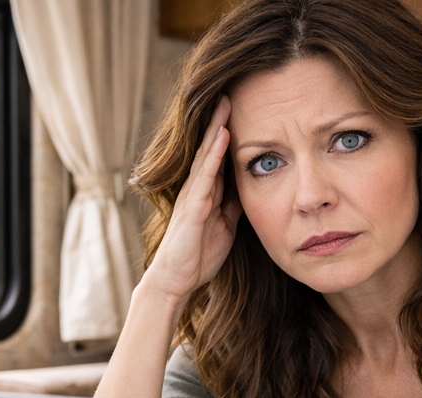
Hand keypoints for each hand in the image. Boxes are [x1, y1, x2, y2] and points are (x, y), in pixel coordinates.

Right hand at [143, 95, 242, 300]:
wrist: (175, 281)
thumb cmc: (197, 256)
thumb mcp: (225, 227)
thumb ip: (232, 206)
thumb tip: (247, 190)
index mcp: (206, 193)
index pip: (218, 157)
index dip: (227, 133)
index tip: (240, 110)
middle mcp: (197, 188)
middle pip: (210, 148)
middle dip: (219, 120)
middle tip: (230, 91)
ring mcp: (192, 195)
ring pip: (206, 155)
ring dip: (215, 128)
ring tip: (225, 102)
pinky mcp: (192, 206)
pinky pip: (205, 175)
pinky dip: (213, 153)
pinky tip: (221, 135)